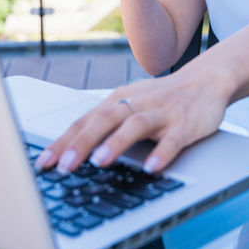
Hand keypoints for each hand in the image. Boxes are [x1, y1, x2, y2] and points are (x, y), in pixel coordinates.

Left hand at [35, 67, 230, 174]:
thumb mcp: (130, 105)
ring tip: (99, 162)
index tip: (42, 163)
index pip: (85, 121)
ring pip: (135, 125)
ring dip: (116, 144)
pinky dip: (162, 153)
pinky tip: (152, 168)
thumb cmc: (162, 99)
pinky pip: (173, 139)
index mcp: (118, 100)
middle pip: (104, 120)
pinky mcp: (185, 123)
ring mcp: (162, 113)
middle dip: (82, 142)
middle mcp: (137, 103)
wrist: (207, 80)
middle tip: (63, 165)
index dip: (62, 141)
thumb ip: (105, 125)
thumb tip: (69, 151)